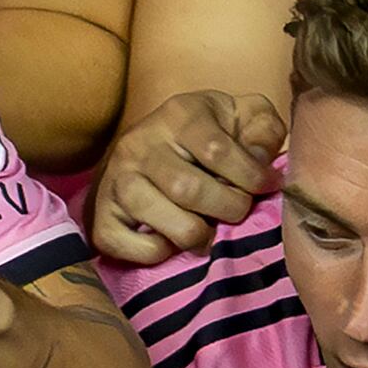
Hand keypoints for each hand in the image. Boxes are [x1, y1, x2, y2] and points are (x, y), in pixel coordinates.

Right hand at [89, 87, 284, 268]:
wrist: (148, 150)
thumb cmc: (206, 136)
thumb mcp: (240, 116)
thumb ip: (263, 129)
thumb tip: (262, 159)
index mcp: (178, 114)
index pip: (216, 151)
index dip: (249, 176)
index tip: (266, 186)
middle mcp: (139, 144)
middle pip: (187, 189)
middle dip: (226, 208)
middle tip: (238, 211)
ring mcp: (116, 182)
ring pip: (161, 218)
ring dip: (196, 233)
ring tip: (208, 230)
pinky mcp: (102, 218)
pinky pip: (134, 247)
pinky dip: (161, 252)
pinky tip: (172, 240)